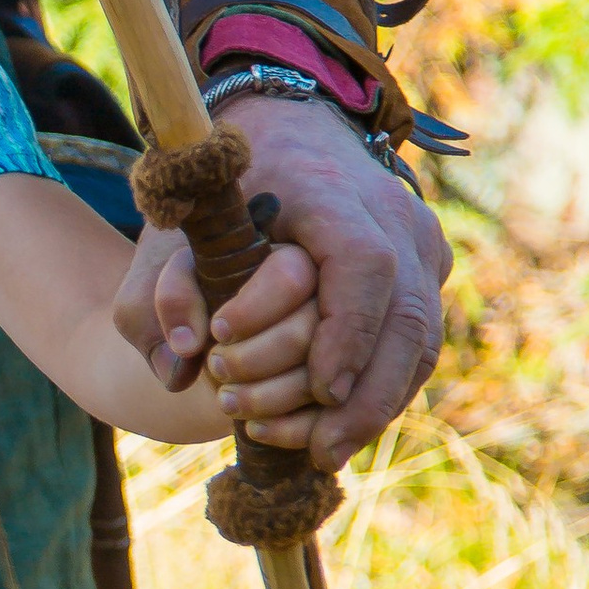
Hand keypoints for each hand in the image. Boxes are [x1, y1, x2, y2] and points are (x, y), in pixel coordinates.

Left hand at [112, 96, 448, 472]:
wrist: (287, 133)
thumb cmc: (226, 188)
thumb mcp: (178, 226)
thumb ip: (162, 288)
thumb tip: (181, 363)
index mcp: (331, 193)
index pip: (364, 263)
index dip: (348, 331)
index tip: (319, 388)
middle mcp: (392, 216)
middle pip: (407, 315)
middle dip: (365, 395)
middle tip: (319, 451)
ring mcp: (420, 244)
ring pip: (421, 339)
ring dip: (376, 406)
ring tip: (325, 455)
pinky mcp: (427, 271)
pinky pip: (418, 344)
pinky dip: (384, 393)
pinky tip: (343, 433)